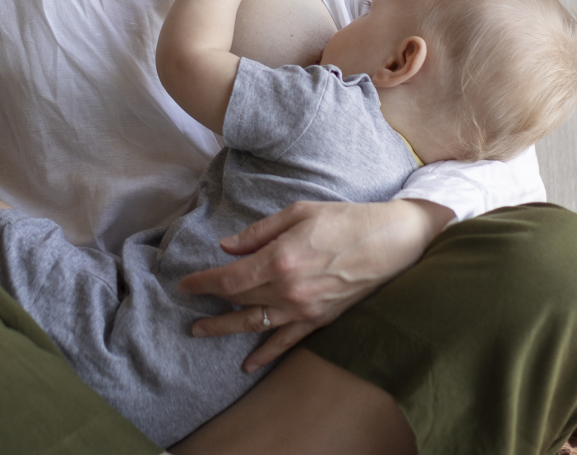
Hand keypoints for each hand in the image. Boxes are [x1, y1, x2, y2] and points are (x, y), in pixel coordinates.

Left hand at [178, 199, 453, 372]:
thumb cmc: (345, 219)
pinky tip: (248, 364)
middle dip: (209, 304)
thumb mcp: (298, 212)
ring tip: (201, 331)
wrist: (391, 242)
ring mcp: (304, 308)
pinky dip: (265, 355)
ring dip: (225, 329)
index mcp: (279, 258)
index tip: (185, 284)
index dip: (203, 283)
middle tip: (188, 308)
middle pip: (238, 302)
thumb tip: (227, 247)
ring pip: (255, 324)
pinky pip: (286, 342)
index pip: (229, 279)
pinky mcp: (320, 319)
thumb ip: (259, 232)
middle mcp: (288, 289)